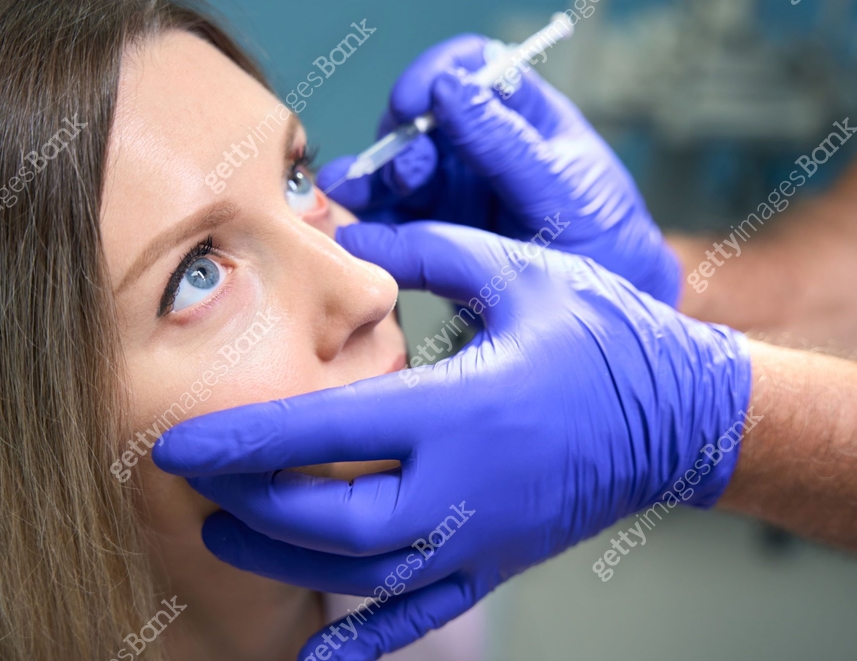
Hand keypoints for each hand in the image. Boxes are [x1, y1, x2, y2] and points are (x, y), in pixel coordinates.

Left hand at [153, 222, 751, 659]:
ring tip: (228, 534)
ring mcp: (483, 536)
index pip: (327, 432)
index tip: (177, 444)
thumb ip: (423, 252)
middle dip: (251, 505)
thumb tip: (347, 239)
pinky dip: (364, 643)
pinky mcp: (499, 561)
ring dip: (285, 561)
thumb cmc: (602, 334)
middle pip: (330, 520)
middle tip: (198, 482)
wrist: (679, 413)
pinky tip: (314, 660)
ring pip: (362, 574)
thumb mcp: (515, 272)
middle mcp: (465, 487)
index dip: (244, 440)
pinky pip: (421, 613)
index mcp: (463, 407)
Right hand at [318, 34, 682, 305]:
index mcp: (525, 118)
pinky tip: (347, 220)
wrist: (605, 325)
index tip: (416, 102)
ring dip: (371, 178)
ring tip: (350, 196)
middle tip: (405, 176)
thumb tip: (452, 86)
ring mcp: (457, 189)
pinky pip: (391, 216)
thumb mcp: (562, 191)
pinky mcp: (437, 233)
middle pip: (422, 120)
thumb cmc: (605, 246)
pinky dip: (364, 216)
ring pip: (399, 168)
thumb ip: (506, 142)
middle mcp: (483, 146)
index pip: (474, 68)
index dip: (438, 75)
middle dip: (402, 140)